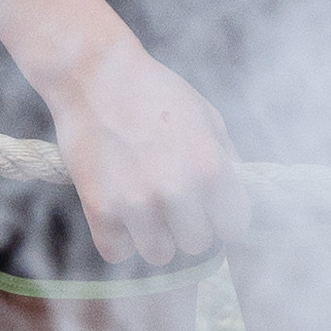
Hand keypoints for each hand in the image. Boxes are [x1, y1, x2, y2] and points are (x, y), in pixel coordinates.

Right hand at [45, 29, 248, 268]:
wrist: (93, 75)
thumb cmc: (153, 90)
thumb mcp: (205, 114)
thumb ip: (225, 158)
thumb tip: (237, 194)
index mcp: (209, 167)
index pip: (234, 227)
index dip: (224, 218)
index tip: (212, 209)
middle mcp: (176, 190)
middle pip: (197, 244)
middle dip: (189, 226)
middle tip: (174, 203)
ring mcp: (136, 203)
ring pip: (160, 255)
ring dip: (155, 236)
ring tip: (145, 206)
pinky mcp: (99, 209)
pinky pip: (118, 253)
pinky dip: (119, 238)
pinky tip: (119, 212)